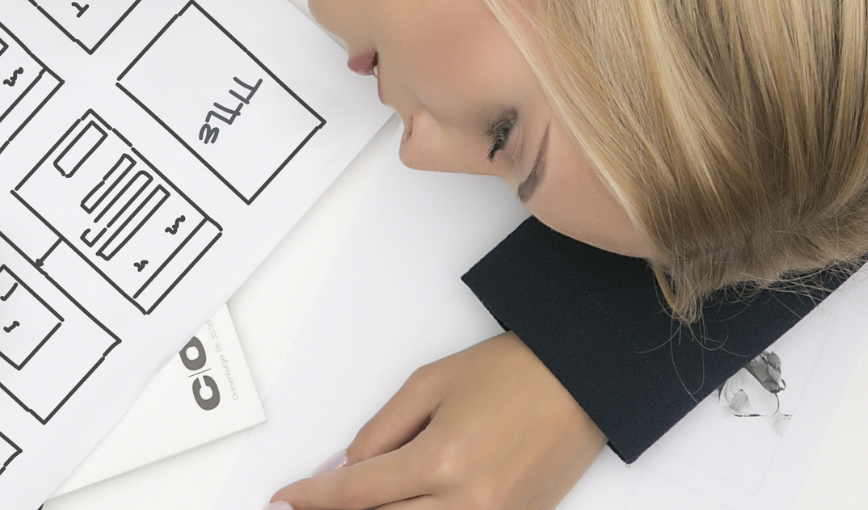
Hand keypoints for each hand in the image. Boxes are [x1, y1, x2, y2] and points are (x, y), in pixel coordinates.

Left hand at [269, 333, 603, 509]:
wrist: (582, 379)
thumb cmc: (515, 371)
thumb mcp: (429, 385)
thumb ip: (380, 432)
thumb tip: (345, 468)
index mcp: (440, 461)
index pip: (355, 495)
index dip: (312, 500)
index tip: (285, 501)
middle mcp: (467, 502)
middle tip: (309, 507)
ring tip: (358, 505)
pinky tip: (406, 507)